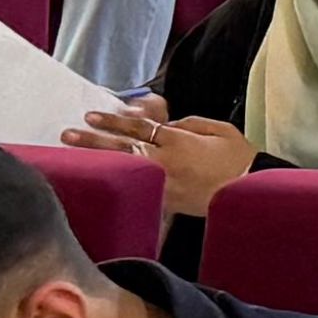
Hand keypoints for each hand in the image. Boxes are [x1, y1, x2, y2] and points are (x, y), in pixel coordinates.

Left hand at [67, 98, 257, 211]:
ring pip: (125, 170)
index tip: (92, 115)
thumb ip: (188, 123)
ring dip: (98, 162)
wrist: (249, 191)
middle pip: (122, 149)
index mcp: (178, 141)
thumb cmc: (238, 156)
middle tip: (68, 134)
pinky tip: (102, 184)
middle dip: (93, 141)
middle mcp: (166, 163)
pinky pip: (138, 191)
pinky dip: (119, 186)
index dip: (113, 120)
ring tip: (74, 156)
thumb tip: (165, 125)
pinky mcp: (167, 202)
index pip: (138, 128)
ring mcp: (164, 185)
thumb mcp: (218, 129)